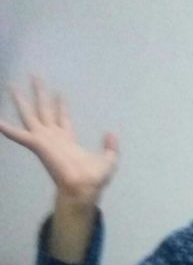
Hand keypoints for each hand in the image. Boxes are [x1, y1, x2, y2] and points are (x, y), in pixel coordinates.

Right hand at [0, 76, 118, 203]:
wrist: (83, 188)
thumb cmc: (94, 178)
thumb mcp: (109, 160)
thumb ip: (111, 147)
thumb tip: (111, 133)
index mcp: (68, 140)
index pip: (63, 118)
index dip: (62, 105)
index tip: (59, 92)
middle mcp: (54, 137)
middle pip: (45, 110)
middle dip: (40, 93)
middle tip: (35, 76)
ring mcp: (44, 140)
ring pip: (30, 115)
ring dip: (21, 100)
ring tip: (12, 85)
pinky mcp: (38, 145)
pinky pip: (19, 135)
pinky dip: (7, 129)